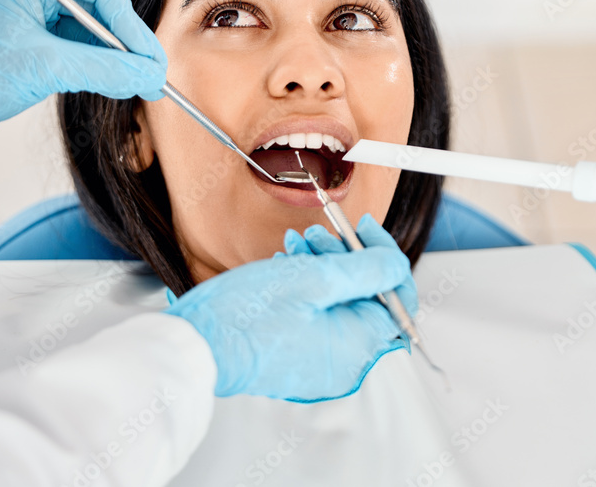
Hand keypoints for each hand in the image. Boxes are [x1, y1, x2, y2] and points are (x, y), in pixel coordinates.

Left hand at [0, 0, 166, 136]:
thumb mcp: (46, 69)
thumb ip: (103, 69)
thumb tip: (149, 75)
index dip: (128, 19)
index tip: (146, 55)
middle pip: (101, 5)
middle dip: (127, 40)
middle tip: (154, 72)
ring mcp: (36, 17)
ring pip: (95, 30)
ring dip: (118, 56)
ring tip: (143, 83)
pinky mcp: (38, 44)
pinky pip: (83, 48)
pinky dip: (103, 66)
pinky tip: (119, 83)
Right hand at [165, 214, 417, 401]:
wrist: (198, 346)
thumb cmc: (247, 317)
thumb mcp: (315, 278)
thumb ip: (366, 270)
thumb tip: (397, 264)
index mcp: (357, 346)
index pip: (397, 297)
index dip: (384, 256)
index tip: (364, 230)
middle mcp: (345, 363)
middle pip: (366, 297)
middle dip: (346, 258)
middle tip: (320, 236)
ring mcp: (321, 364)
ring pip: (339, 303)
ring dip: (324, 267)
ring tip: (295, 247)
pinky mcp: (299, 359)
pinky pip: (318, 317)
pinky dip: (308, 288)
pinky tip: (285, 265)